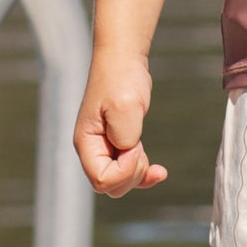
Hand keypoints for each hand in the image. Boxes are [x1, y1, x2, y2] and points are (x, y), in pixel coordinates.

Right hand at [74, 53, 168, 195]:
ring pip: (121, 182)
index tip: (135, 145)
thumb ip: (126, 137)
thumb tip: (129, 154)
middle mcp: (92, 150)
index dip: (125, 170)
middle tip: (140, 146)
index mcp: (86, 143)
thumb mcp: (125, 106)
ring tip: (144, 149)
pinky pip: (129, 173)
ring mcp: (105, 149)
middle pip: (111, 186)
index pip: (101, 179)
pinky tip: (160, 171)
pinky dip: (144, 175)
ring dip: (138, 173)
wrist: (122, 60)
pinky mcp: (118, 145)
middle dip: (132, 174)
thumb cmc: (120, 79)